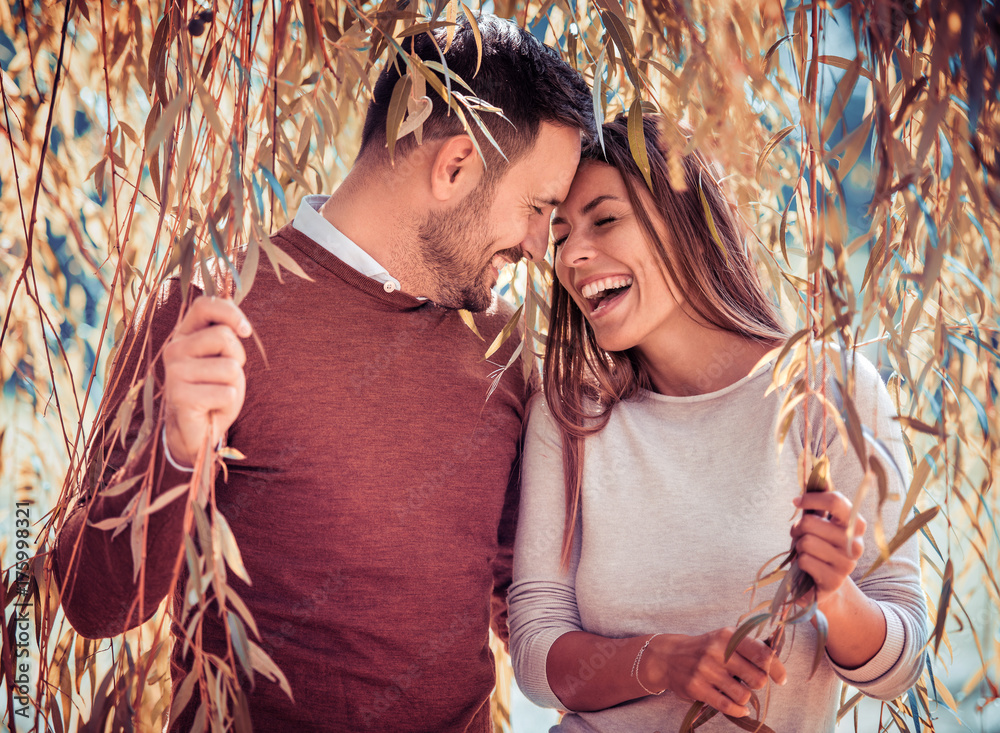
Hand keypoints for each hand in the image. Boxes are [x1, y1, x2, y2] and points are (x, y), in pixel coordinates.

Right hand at [162, 296, 250, 467]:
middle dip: (237, 357)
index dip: (230, 312)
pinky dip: (228, 402)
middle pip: (224, 336)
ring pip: (229, 367)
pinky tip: (212, 407)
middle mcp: (174, 349)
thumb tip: (241, 326)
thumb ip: (226, 334)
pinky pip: (226, 393)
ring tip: (217, 392)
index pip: (205, 305)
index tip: (245, 331)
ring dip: (233, 383)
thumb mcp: (223, 356)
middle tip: (225, 375)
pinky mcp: (180, 397)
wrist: (197, 428)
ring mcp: (174, 373)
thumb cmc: (214, 387)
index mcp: (184, 335)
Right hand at [640, 629, 786, 717]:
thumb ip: (749, 646)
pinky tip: (739, 707)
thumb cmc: (705, 648)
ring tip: (738, 691)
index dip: (777, 669)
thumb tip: (777, 661)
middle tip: (751, 682)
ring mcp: (705, 670)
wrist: (669, 656)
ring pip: (743, 695)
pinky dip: (737, 710)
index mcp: (727, 636)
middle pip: (757, 678)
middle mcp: (716, 651)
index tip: (781, 679)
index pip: (762, 654)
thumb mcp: (725, 638)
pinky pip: (727, 706)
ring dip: (745, 697)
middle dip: (758, 684)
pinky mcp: (697, 688)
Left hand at [791, 491, 865, 606]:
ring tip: (806, 552)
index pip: (835, 501)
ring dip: (798, 547)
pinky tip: (808, 568)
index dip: (811, 498)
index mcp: (856, 524)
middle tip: (801, 536)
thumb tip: (818, 472)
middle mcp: (857, 544)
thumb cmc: (819, 546)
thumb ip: (819, 502)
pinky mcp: (835, 581)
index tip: (796, 501)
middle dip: (798, 529)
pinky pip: (805, 561)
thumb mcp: (819, 522)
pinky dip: (799, 562)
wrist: (822, 583)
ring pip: (806, 542)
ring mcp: (848, 564)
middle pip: (811, 523)